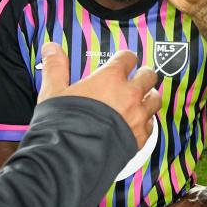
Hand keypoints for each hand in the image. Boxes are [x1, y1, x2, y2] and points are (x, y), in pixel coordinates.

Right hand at [37, 43, 159, 148]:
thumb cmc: (62, 125)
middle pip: (148, 76)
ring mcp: (137, 117)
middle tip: (138, 77)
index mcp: (110, 79)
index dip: (126, 58)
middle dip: (143, 75)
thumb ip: (55, 67)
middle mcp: (129, 95)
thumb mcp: (53, 92)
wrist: (72, 158)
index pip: (127, 58)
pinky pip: (151, 125)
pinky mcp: (140, 138)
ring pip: (155, 99)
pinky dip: (146, 122)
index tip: (124, 60)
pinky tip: (138, 123)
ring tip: (142, 98)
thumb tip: (51, 48)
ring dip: (149, 97)